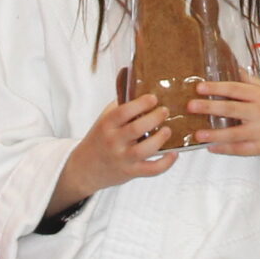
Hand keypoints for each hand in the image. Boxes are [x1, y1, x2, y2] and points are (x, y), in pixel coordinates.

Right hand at [54, 93, 176, 211]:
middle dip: (154, 118)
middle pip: (136, 129)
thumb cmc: (100, 138)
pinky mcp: (131, 172)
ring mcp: (122, 158)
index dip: (140, 104)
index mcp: (107, 125)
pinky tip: (174, 153)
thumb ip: (121, 106)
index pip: (123, 112)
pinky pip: (151, 170)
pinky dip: (165, 163)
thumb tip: (141, 87)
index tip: (153, 98)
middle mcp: (113, 142)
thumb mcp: (105, 120)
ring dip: (160, 139)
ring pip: (144, 150)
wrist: (85, 168)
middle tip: (165, 111)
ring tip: (168, 130)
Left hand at [190, 80, 259, 211]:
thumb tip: (230, 64)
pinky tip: (211, 147)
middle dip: (209, 108)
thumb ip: (249, 80)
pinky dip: (225, 149)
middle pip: (231, 109)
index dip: (216, 88)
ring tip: (197, 134)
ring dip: (214, 134)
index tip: (199, 87)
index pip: (235, 89)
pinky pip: (240, 149)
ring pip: (234, 133)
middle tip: (190, 106)